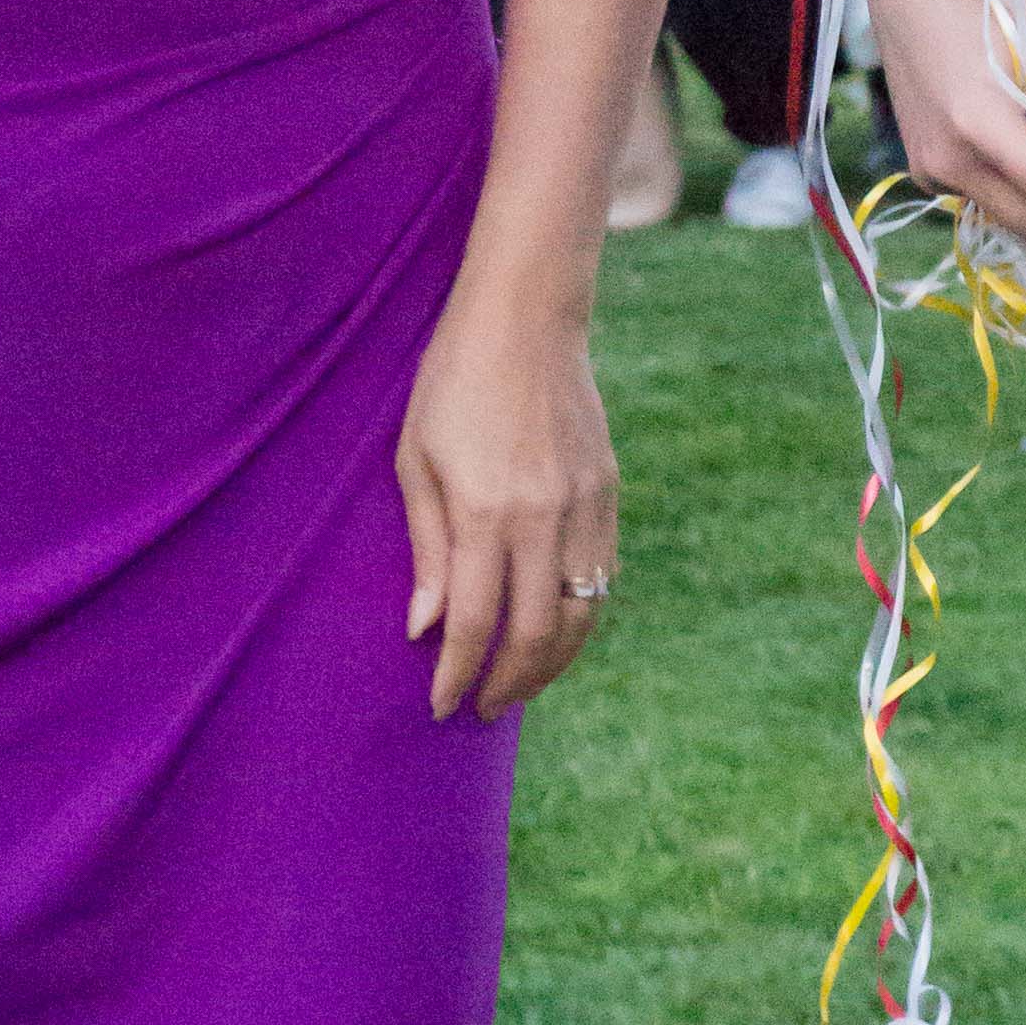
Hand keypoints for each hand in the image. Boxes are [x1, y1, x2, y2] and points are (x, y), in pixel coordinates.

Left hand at [396, 283, 619, 721]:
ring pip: (582, 614)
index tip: (441, 707)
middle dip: (507, 683)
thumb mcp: (416, 460)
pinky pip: (603, 573)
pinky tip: (558, 626)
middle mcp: (542, 519)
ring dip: (553, 663)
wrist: (527, 317)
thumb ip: (427, 548)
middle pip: (536, 635)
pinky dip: (582, 614)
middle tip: (482, 707)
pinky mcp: (608, 490)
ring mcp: (584, 506)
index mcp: (485, 513)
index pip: (474, 624)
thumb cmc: (453, 382)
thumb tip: (426, 628)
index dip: (457, 676)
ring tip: (522, 682)